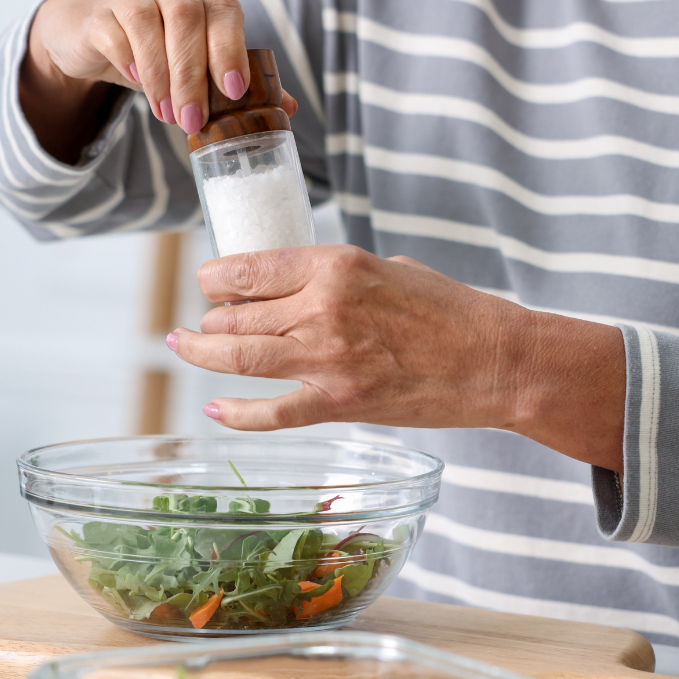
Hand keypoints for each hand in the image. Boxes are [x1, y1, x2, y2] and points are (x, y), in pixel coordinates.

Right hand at [19, 0, 296, 161]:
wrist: (96, 36)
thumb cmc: (160, 52)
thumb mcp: (200, 66)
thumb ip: (239, 82)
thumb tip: (288, 106)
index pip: (226, 10)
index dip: (231, 48)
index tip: (235, 92)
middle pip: (187, 17)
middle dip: (192, 74)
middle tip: (192, 119)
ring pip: (147, 20)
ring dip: (159, 73)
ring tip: (166, 113)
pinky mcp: (100, 12)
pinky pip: (113, 30)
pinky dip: (127, 59)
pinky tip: (135, 82)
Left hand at [167, 246, 627, 470]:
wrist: (495, 360)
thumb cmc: (453, 312)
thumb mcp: (392, 269)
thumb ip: (341, 277)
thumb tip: (302, 286)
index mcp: (336, 266)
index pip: (250, 268)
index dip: (217, 276)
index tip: (209, 281)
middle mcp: (322, 308)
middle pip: (236, 314)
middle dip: (208, 318)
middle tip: (197, 323)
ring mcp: (327, 358)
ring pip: (239, 357)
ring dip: (202, 352)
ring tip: (182, 347)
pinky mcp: (340, 402)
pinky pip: (271, 411)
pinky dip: (236, 412)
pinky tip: (216, 408)